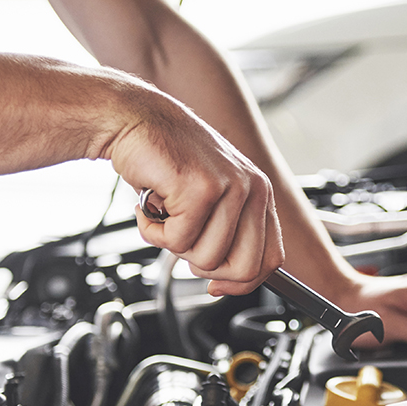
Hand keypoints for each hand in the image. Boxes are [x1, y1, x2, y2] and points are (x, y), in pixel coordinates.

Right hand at [106, 89, 283, 294]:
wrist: (134, 120)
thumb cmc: (167, 161)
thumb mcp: (210, 199)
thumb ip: (227, 234)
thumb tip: (225, 283)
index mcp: (260, 193)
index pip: (271, 259)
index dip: (242, 282)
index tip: (216, 285)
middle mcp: (253, 189)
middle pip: (244, 268)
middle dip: (205, 268)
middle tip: (182, 241)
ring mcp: (230, 187)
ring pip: (207, 259)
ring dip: (173, 244)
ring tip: (164, 213)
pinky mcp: (201, 188)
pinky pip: (177, 241)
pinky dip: (152, 231)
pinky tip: (149, 203)